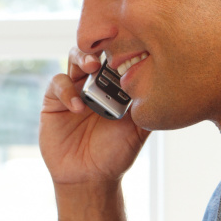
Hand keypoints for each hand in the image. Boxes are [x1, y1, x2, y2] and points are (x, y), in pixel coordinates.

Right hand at [40, 48, 149, 186]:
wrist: (90, 178)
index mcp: (115, 86)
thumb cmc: (115, 154)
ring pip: (74, 58)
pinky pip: (58, 84)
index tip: (130, 42)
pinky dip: (67, 90)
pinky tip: (78, 107)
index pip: (117, 56)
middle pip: (96, 50)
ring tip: (92, 67)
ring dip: (83, 58)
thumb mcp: (138, 130)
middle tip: (109, 52)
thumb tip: (166, 84)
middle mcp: (94, 83)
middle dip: (101, 46)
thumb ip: (147, 107)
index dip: (122, 45)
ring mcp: (74, 90)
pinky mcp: (54, 102)